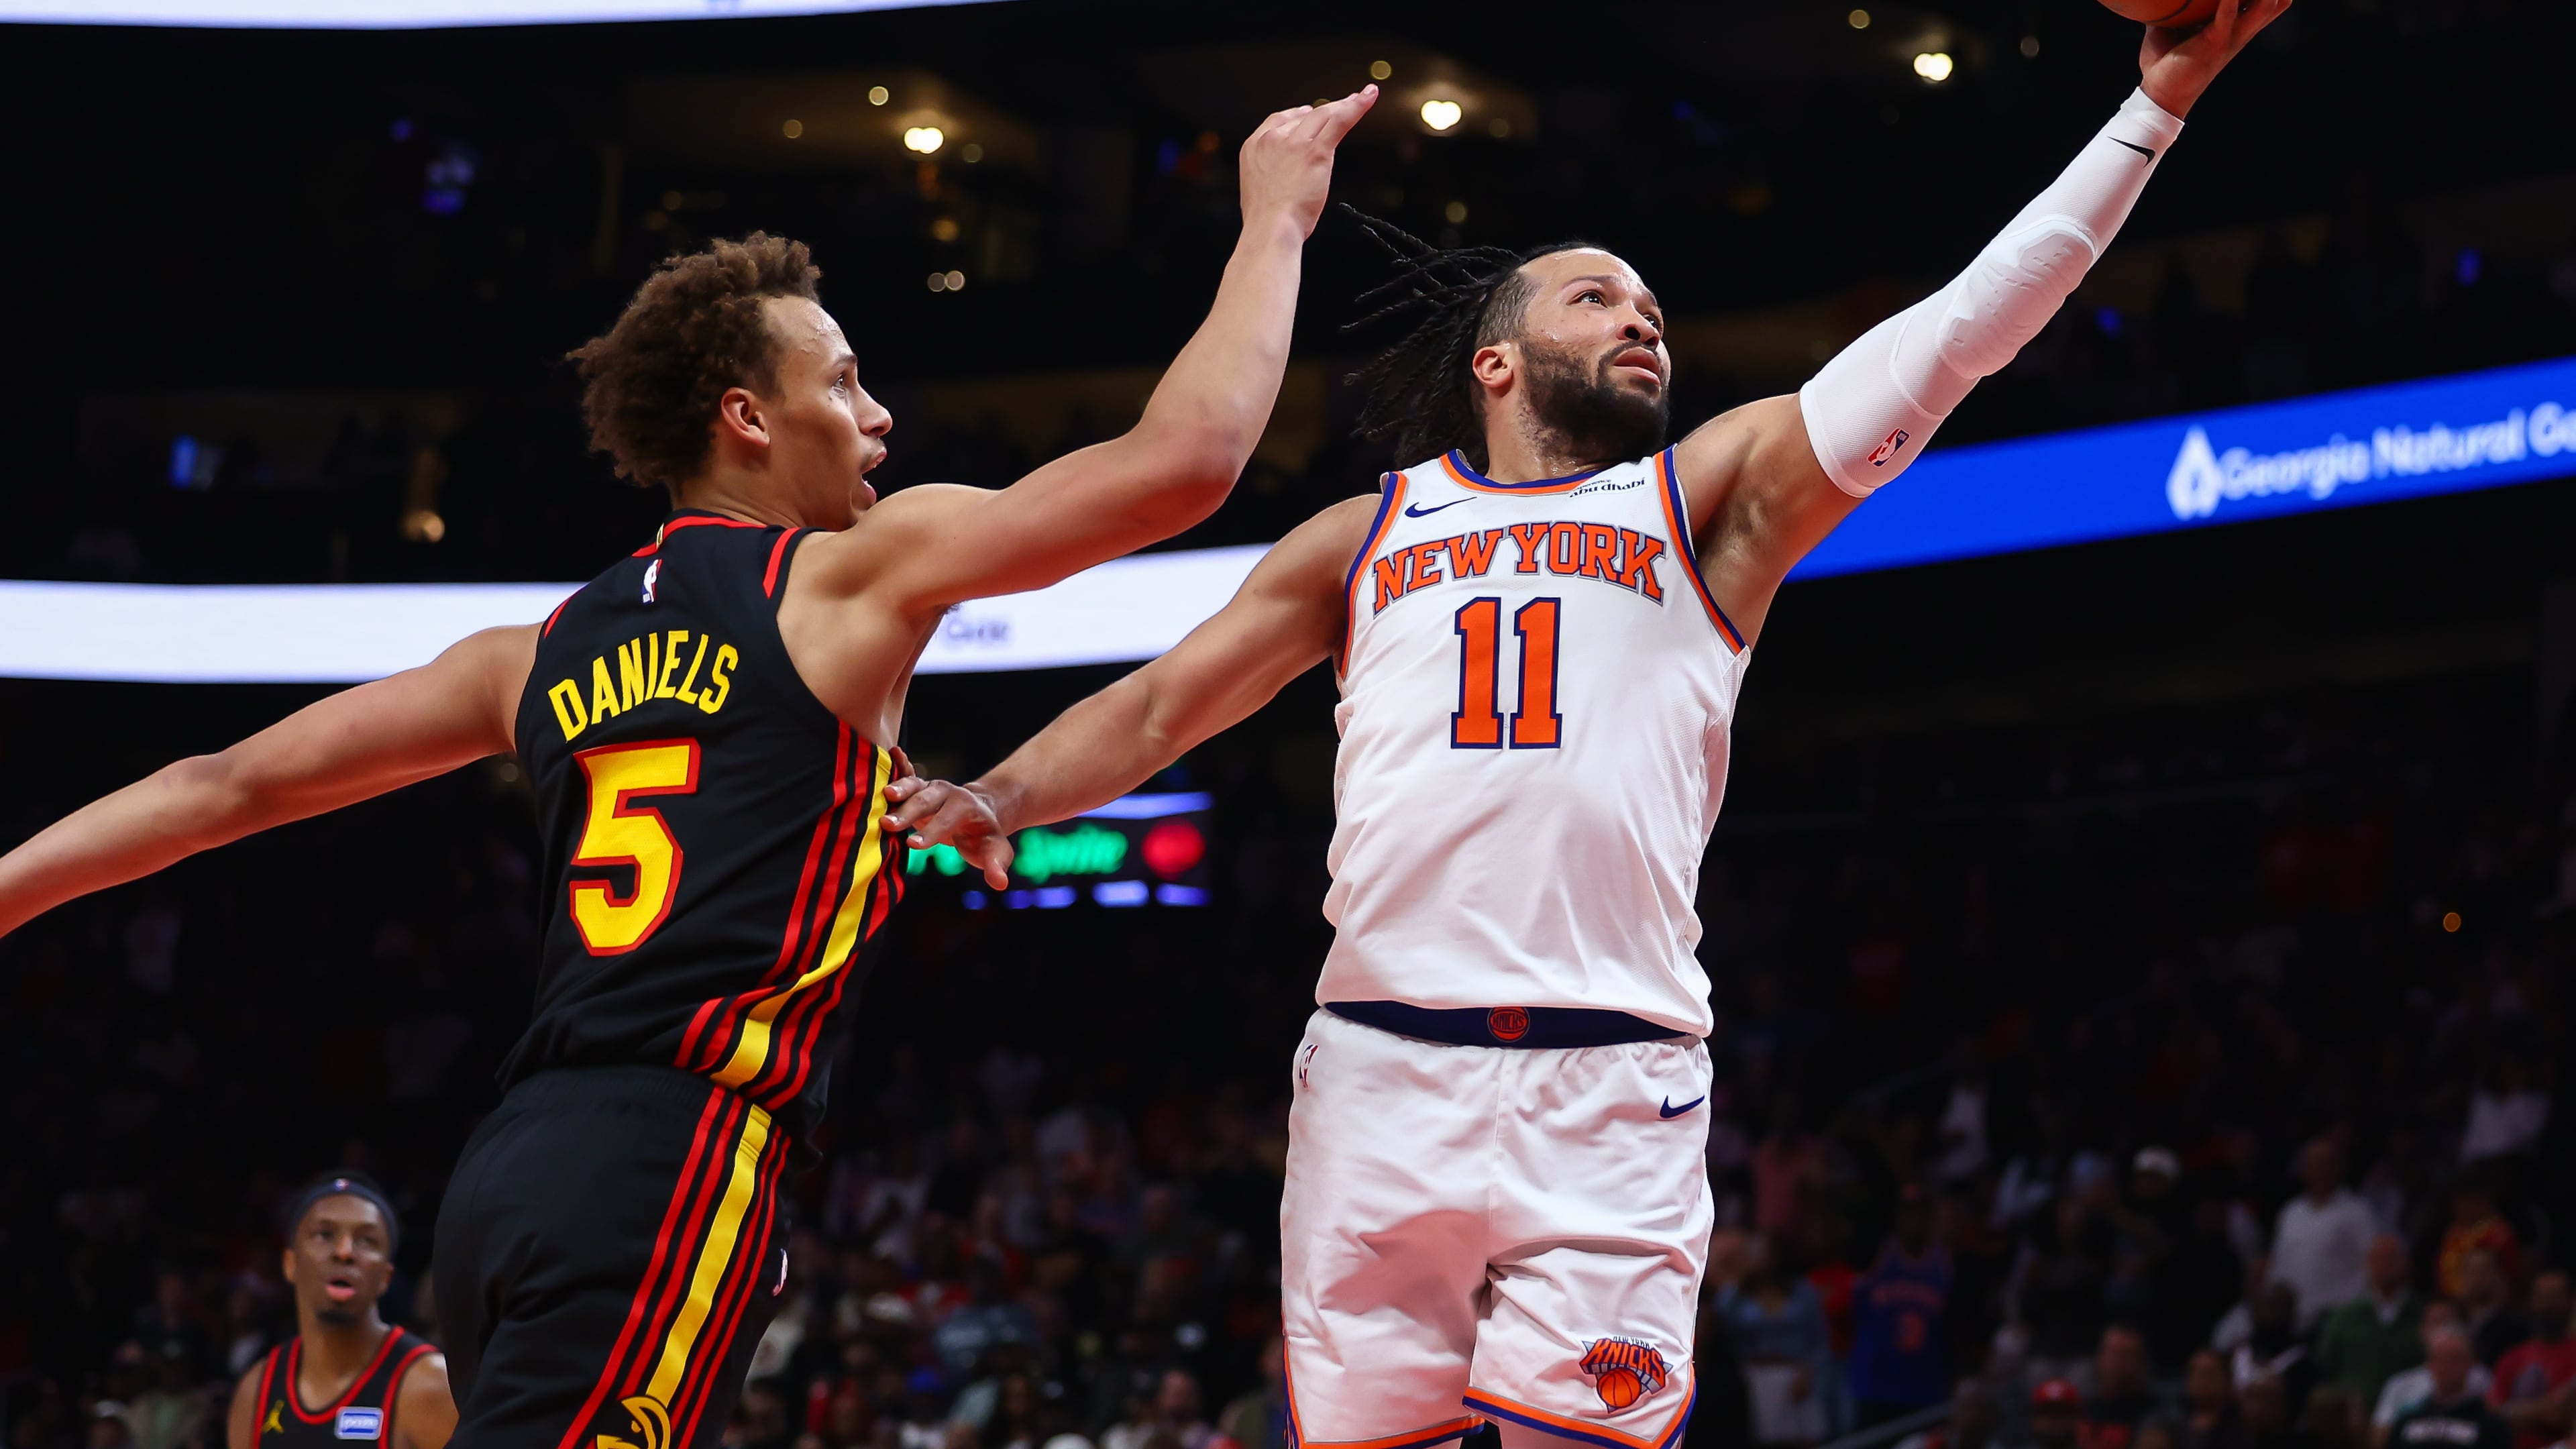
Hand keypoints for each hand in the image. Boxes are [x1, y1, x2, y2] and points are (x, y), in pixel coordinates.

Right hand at [883, 770, 1013, 888]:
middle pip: (925, 801)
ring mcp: (930, 787)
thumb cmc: (984, 837)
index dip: (931, 833)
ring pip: (913, 785)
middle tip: (887, 824)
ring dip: (898, 789)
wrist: (980, 814)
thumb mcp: (994, 851)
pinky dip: (899, 764)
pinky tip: (892, 752)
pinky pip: (908, 773)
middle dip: (906, 813)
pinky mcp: (918, 787)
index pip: (946, 820)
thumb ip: (996, 865)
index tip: (913, 845)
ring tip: (883, 795)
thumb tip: (1000, 883)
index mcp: (965, 806)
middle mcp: (946, 792)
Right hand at [1237, 85, 1377, 237]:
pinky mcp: (1316, 151)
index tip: (1309, 112)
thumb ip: (1272, 173)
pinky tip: (1368, 97)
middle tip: (1343, 105)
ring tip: (1361, 97)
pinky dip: (1357, 107)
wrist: (1270, 228)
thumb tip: (1286, 175)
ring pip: (1325, 115)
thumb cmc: (1266, 220)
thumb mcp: (1258, 188)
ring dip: (1345, 104)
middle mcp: (1273, 138)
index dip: (1297, 114)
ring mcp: (1295, 142)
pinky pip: (1340, 122)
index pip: (1280, 119)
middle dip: (1326, 109)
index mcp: (1254, 146)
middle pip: (1305, 115)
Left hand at [2139, 0, 2290, 118]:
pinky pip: (2228, 14)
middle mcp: (2239, 31)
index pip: (2267, 3)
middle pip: (2275, 3)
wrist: (2157, 94)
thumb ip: (2175, 9)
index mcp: (2233, 26)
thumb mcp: (2171, 28)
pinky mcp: (2216, 43)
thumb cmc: (2163, 62)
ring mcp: (2231, 37)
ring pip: (2265, 6)